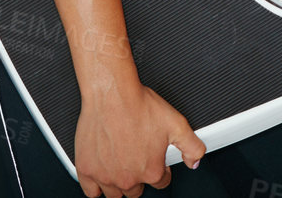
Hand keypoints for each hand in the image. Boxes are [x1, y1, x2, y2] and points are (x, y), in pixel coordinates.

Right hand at [73, 81, 206, 197]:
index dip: (161, 170)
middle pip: (136, 191)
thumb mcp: (177, 123)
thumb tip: (194, 161)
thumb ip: (191, 146)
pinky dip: (96, 186)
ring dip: (119, 184)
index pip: (160, 182)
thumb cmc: (139, 106)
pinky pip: (91, 192)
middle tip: (137, 158)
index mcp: (151, 171)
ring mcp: (106, 176)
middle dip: (139, 177)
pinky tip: (102, 174)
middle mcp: (128, 178)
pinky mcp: (86, 170)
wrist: (112, 94)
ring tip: (121, 165)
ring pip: (115, 194)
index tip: (155, 160)